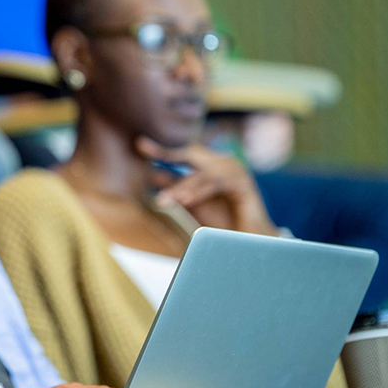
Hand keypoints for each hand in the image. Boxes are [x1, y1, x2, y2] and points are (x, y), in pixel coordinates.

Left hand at [137, 137, 278, 236]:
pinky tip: (185, 200)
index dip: (162, 150)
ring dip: (181, 187)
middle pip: (191, 153)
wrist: (248, 243)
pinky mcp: (245, 185)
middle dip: (166, 153)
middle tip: (142, 148)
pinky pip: (218, 184)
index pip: (183, 154)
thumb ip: (175, 188)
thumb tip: (150, 174)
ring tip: (163, 200)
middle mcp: (222, 163)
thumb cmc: (220, 223)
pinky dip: (200, 191)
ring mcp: (235, 171)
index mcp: (209, 165)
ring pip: (202, 174)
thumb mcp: (192, 203)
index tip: (139, 144)